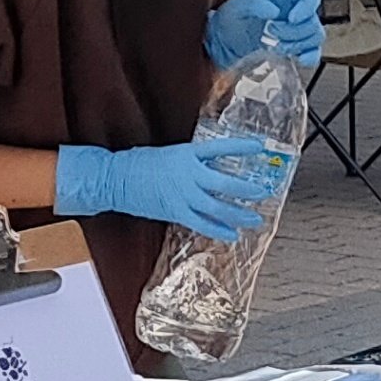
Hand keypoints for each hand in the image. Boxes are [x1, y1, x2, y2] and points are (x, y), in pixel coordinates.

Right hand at [56, 133, 295, 240]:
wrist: (116, 179)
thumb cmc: (142, 163)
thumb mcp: (172, 154)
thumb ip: (195, 160)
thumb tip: (215, 164)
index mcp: (187, 154)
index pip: (220, 148)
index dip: (241, 147)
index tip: (259, 146)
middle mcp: (189, 175)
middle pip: (226, 183)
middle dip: (248, 189)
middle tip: (264, 192)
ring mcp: (183, 195)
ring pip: (218, 208)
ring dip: (239, 214)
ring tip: (255, 219)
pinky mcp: (176, 212)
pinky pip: (202, 224)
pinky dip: (219, 230)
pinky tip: (233, 235)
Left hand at [204, 0, 326, 76]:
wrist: (221, 45)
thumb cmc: (228, 21)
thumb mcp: (236, 7)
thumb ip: (255, 5)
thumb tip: (274, 11)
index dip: (307, 7)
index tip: (292, 18)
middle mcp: (293, 13)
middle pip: (313, 21)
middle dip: (294, 31)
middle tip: (273, 34)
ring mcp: (295, 33)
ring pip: (314, 38)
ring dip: (298, 45)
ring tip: (276, 46)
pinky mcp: (293, 51)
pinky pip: (312, 54)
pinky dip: (309, 58)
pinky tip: (298, 59)